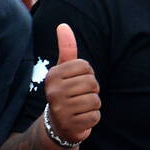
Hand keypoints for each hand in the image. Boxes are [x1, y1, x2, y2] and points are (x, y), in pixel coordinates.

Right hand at [44, 23, 100, 145]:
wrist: (58, 125)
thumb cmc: (65, 91)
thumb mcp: (64, 70)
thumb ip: (66, 49)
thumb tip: (63, 25)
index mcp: (53, 75)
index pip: (85, 66)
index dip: (87, 74)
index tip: (77, 81)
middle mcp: (54, 91)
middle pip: (92, 83)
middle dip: (92, 90)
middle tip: (79, 96)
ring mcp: (60, 109)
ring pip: (95, 100)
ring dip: (93, 105)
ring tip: (80, 107)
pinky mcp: (70, 125)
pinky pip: (95, 116)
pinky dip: (93, 118)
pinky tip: (81, 118)